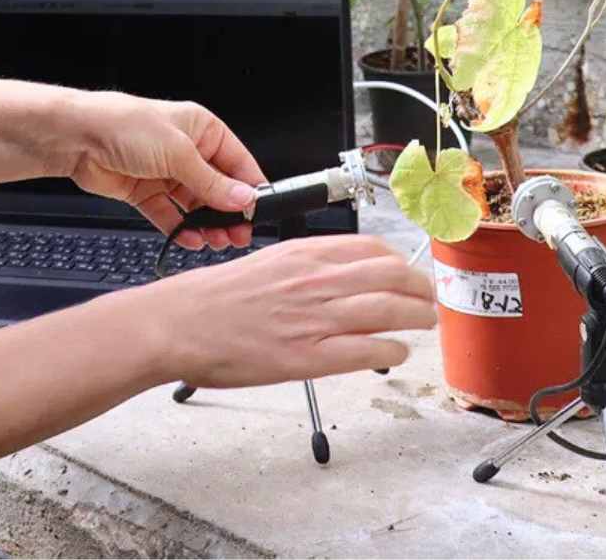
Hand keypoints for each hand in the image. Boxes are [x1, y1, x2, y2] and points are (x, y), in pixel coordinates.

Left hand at [59, 92, 264, 249]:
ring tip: (216, 241)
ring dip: (206, 224)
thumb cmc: (125, 125)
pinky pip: (170, 214)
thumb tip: (244, 199)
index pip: (237, 162)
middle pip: (217, 188)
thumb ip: (212, 182)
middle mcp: (186, 150)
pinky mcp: (145, 191)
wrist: (78, 137)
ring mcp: (165, 172)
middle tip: (238, 236)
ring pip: (194, 205)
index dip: (249, 189)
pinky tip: (190, 239)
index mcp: (202, 130)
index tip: (258, 213)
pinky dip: (180, 229)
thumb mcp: (179, 153)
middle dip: (228, 213)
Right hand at [124, 235, 435, 387]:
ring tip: (423, 325)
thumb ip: (305, 267)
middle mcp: (316, 280)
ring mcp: (314, 318)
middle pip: (393, 276)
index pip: (373, 248)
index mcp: (304, 253)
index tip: (408, 272)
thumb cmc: (213, 298)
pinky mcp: (308, 357)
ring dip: (417, 318)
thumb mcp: (266, 263)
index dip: (401, 262)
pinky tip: (396, 353)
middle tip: (427, 300)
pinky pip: (368, 351)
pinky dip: (392, 351)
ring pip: (390, 310)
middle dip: (420, 289)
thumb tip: (340, 276)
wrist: (178, 324)